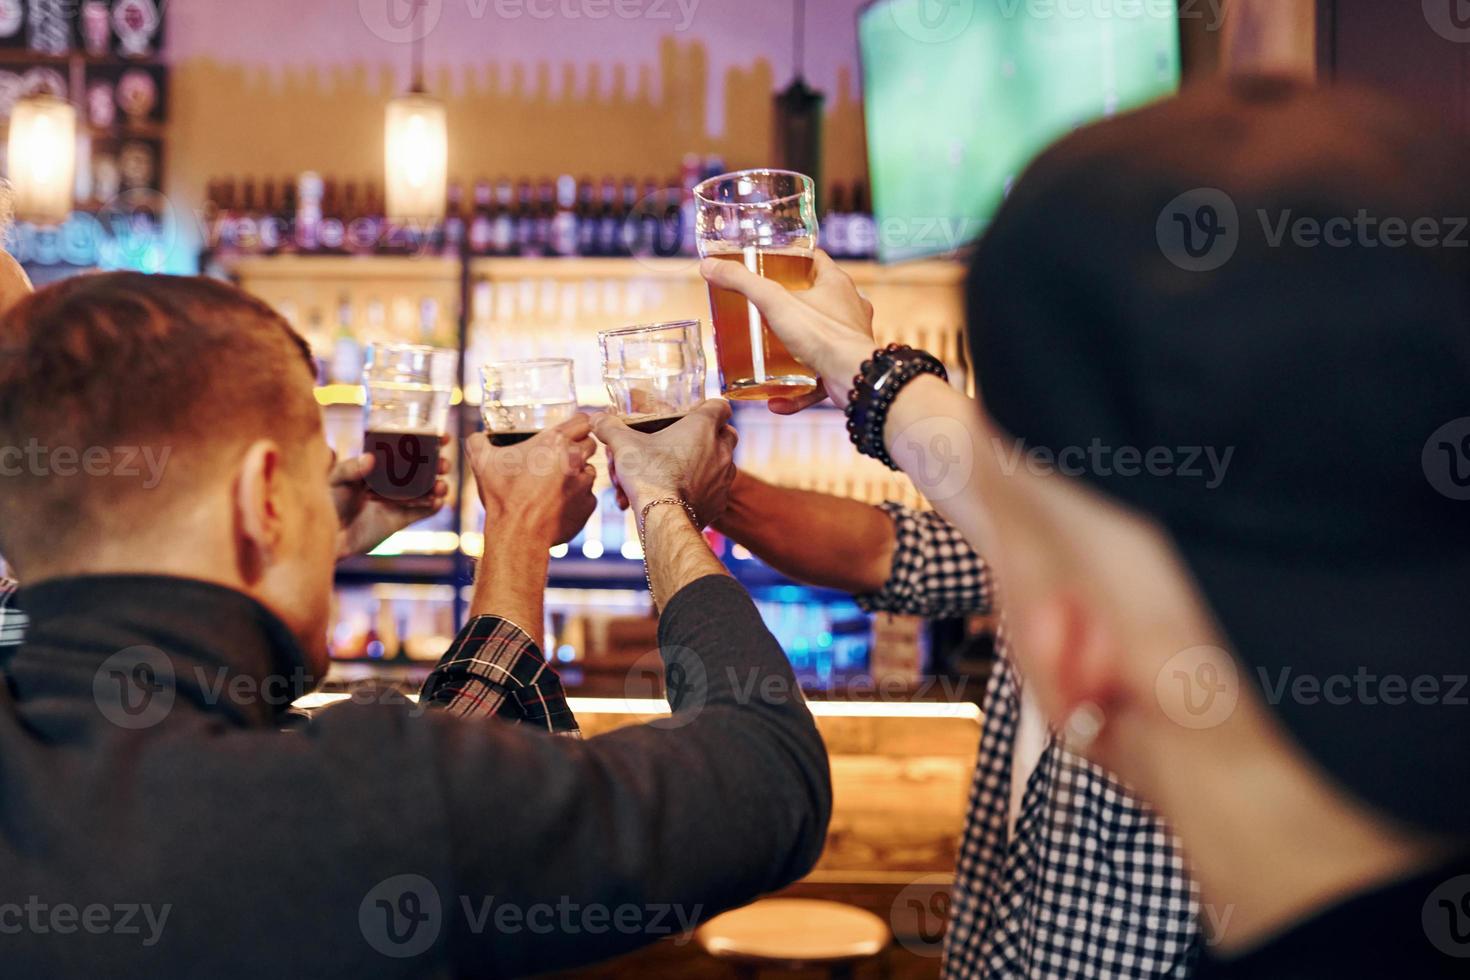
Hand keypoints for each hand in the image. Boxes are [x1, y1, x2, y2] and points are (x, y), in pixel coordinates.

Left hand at [332, 435, 450, 558]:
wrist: (328, 534)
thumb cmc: (328, 501)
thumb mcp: (335, 480)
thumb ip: (351, 468)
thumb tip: (371, 458)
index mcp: (381, 463)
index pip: (408, 448)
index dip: (428, 441)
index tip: (442, 436)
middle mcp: (394, 479)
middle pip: (424, 468)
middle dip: (439, 464)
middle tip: (442, 464)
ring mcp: (399, 499)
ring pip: (427, 490)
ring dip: (439, 486)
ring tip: (440, 487)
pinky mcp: (401, 519)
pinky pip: (422, 512)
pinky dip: (432, 507)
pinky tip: (437, 502)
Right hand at [466, 415, 597, 546]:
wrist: (517, 534)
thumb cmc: (502, 496)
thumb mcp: (482, 462)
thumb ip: (478, 443)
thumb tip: (476, 438)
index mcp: (554, 442)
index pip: (583, 420)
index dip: (578, 424)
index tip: (572, 430)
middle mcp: (575, 459)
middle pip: (590, 444)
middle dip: (578, 448)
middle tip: (559, 458)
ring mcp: (585, 483)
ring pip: (589, 470)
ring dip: (577, 474)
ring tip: (554, 484)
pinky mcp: (588, 505)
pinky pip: (587, 495)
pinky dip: (576, 498)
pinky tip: (558, 504)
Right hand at [592, 399, 738, 523]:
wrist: (663, 517)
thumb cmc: (648, 474)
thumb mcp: (623, 446)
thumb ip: (610, 427)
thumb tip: (596, 418)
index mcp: (703, 427)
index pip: (721, 406)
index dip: (709, 407)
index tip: (696, 413)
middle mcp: (721, 450)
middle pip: (727, 434)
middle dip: (711, 436)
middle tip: (687, 442)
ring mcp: (724, 478)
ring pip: (722, 464)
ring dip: (705, 465)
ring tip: (677, 473)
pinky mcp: (720, 502)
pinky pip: (715, 491)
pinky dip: (701, 491)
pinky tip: (680, 495)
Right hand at [699, 249, 876, 414]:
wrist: (856, 380)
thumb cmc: (823, 335)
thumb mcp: (775, 302)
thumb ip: (742, 283)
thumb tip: (709, 265)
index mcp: (837, 284)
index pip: (815, 260)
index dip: (793, 259)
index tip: (771, 264)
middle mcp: (849, 309)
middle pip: (817, 300)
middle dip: (790, 307)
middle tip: (762, 313)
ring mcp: (850, 341)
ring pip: (819, 340)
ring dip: (793, 349)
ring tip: (767, 356)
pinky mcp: (846, 370)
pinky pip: (818, 379)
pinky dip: (797, 390)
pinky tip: (774, 401)